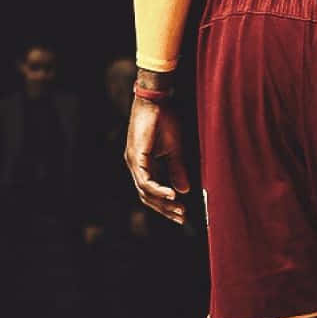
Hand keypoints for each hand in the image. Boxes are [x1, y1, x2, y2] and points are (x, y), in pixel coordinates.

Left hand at [124, 87, 192, 224]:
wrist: (157, 99)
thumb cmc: (165, 119)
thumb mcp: (175, 149)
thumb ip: (177, 170)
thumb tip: (184, 191)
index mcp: (141, 163)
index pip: (150, 191)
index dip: (164, 205)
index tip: (181, 214)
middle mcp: (134, 164)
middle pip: (146, 195)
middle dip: (164, 209)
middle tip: (182, 218)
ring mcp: (132, 161)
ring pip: (145, 191)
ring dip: (163, 203)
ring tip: (180, 210)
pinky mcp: (135, 156)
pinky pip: (145, 180)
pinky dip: (158, 190)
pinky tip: (172, 196)